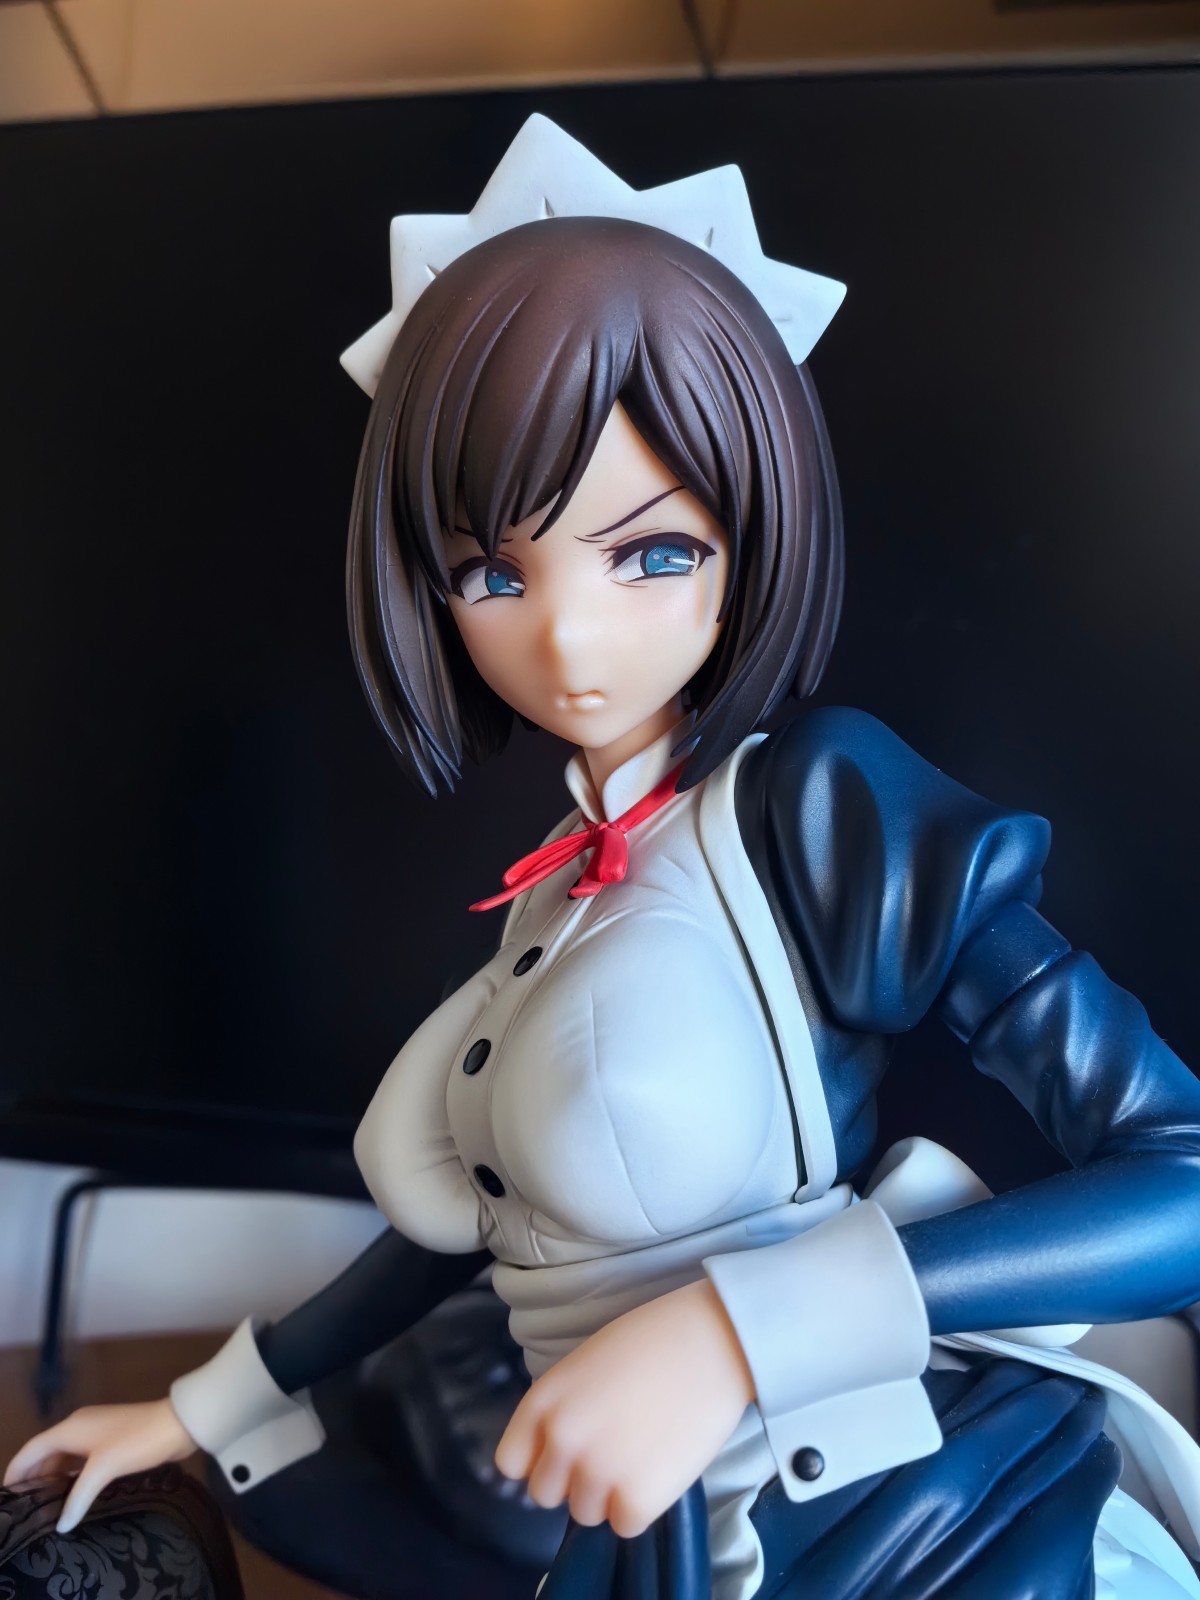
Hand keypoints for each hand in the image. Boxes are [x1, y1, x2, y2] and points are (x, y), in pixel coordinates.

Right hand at [3, 1400, 196, 1531]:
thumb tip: (61, 1526)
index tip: (5, 1496)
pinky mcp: (112, 1441)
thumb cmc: (137, 1440)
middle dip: (34, 1477)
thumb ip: (79, 1497)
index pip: (32, 1449)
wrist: (178, 1424)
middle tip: (25, 1507)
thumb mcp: (104, 1469)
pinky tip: (74, 1495)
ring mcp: (96, 1433)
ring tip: (45, 1506)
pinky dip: (73, 1476)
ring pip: (65, 1457)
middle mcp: (79, 1427)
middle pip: (46, 1453)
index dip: (16, 1470)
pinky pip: (82, 1460)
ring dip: (54, 1478)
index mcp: (70, 1428)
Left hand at [495, 1278, 754, 1537]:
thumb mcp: (585, 1365)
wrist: (712, 1341)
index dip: (540, 1461)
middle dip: (575, 1480)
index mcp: (543, 1401)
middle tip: (614, 1452)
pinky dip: (644, 1506)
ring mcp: (597, 1472)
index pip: (512, 1463)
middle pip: (546, 1495)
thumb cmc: (652, 1342)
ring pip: (587, 1513)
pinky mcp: (637, 1499)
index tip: (565, 1455)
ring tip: (644, 1453)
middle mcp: (561, 1441)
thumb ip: (562, 1410)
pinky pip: (626, 1525)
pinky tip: (662, 1467)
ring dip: (610, 1494)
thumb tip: (560, 1452)